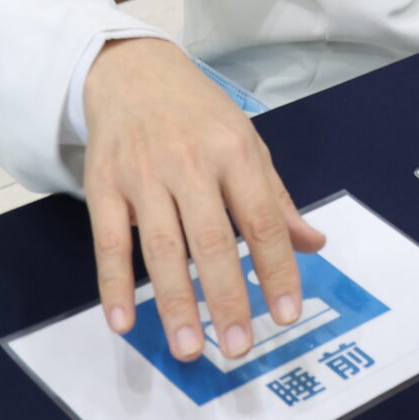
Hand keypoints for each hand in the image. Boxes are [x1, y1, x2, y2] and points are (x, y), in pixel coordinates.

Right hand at [82, 37, 325, 361]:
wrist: (134, 72)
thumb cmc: (198, 116)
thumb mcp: (248, 143)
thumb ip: (276, 200)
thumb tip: (314, 243)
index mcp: (236, 153)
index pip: (263, 221)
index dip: (277, 270)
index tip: (286, 315)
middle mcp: (190, 164)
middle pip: (212, 240)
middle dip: (227, 298)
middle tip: (238, 347)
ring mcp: (143, 176)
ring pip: (162, 248)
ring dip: (175, 303)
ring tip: (190, 347)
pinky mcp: (104, 186)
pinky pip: (109, 242)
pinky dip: (113, 285)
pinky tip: (123, 321)